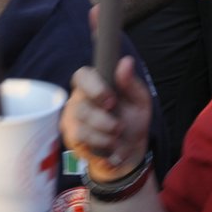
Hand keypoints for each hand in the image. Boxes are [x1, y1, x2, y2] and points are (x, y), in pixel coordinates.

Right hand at [61, 53, 153, 183]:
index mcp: (96, 83)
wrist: (130, 150)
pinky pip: (81, 138)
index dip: (94, 87)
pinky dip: (100, 143)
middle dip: (103, 120)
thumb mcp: (139, 101)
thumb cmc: (133, 120)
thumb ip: (131, 83)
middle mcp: (80, 97)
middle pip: (81, 105)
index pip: (83, 76)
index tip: (111, 100)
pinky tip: (111, 144)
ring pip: (81, 124)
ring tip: (118, 136)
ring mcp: (73, 117)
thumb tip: (126, 61)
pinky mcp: (71, 135)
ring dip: (104, 134)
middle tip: (119, 126)